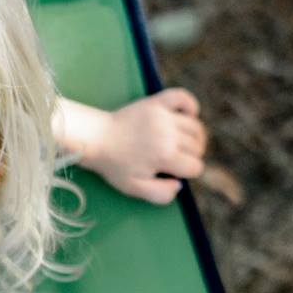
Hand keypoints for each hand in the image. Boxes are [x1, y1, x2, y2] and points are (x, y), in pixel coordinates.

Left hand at [68, 89, 208, 205]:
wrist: (95, 138)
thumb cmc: (114, 165)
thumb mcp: (134, 188)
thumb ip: (160, 194)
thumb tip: (180, 185)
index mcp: (164, 156)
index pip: (195, 166)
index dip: (188, 173)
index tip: (174, 171)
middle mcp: (168, 134)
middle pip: (197, 147)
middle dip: (191, 156)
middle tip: (175, 159)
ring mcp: (163, 116)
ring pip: (195, 127)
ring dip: (194, 137)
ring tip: (181, 143)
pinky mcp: (156, 102)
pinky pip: (183, 97)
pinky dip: (190, 105)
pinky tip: (188, 115)